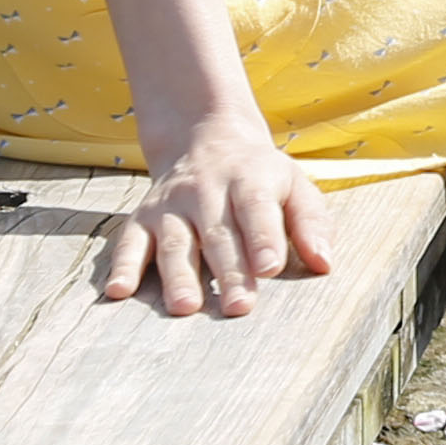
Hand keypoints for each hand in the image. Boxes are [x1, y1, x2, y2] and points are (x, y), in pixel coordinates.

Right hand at [100, 110, 332, 316]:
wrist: (206, 137)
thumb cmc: (260, 177)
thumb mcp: (294, 185)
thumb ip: (311, 222)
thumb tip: (325, 264)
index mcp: (250, 180)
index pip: (256, 208)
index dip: (263, 238)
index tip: (270, 268)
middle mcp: (207, 190)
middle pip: (218, 232)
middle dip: (228, 270)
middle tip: (238, 307)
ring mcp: (172, 204)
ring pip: (175, 241)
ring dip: (179, 275)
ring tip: (185, 307)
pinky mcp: (143, 218)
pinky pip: (130, 241)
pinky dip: (123, 266)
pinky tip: (119, 292)